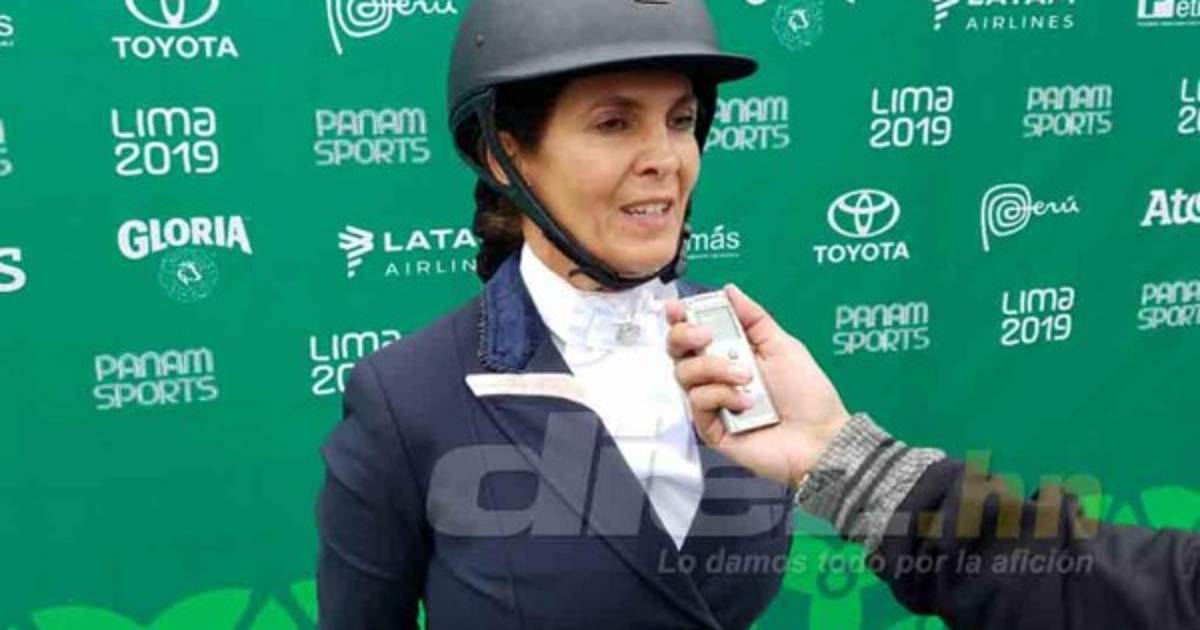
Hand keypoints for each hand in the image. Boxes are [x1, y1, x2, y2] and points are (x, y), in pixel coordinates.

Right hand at [666, 285, 851, 488]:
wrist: (818, 437)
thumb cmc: (808, 395)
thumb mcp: (783, 345)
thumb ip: (754, 317)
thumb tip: (730, 291)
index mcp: (732, 352)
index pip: (695, 331)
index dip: (680, 318)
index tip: (676, 308)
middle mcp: (717, 375)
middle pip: (677, 350)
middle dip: (685, 335)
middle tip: (706, 336)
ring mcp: (712, 401)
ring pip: (684, 374)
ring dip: (715, 368)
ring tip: (746, 377)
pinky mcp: (710, 426)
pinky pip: (697, 402)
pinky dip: (721, 396)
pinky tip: (745, 403)